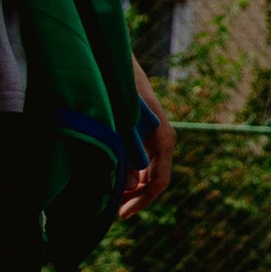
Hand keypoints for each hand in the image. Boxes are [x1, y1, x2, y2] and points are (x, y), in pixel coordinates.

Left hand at [117, 63, 177, 218]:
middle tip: (111, 210)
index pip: (159, 181)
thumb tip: (130, 184)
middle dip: (135, 196)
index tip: (121, 214)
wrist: (113, 57)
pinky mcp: (144, 130)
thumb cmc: (115, 88)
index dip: (141, 200)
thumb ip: (124, 154)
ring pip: (147, 170)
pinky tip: (110, 175)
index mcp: (162, 137)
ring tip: (107, 194)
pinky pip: (142, 159)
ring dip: (131, 185)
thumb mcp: (118, 124)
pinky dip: (129, 171)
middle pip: (154, 179)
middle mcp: (163, 138)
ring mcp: (155, 134)